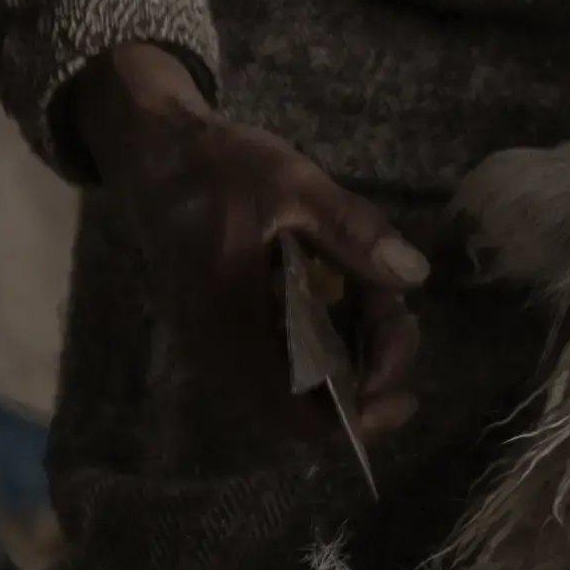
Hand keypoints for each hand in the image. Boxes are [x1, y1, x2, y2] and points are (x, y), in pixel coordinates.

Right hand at [58, 43, 435, 438]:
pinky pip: (283, 362)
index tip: (405, 387)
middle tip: (399, 317)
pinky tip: (352, 303)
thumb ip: (353, 232)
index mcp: (232, 328)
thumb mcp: (293, 185)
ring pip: (297, 387)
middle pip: (306, 408)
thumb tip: (414, 276)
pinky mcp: (225, 331)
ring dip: (351, 359)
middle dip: (366, 374)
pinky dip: (328, 344)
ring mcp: (217, 346)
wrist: (155, 153)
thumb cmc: (217, 168)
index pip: (299, 416)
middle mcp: (220, 353)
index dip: (359, 415)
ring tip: (382, 308)